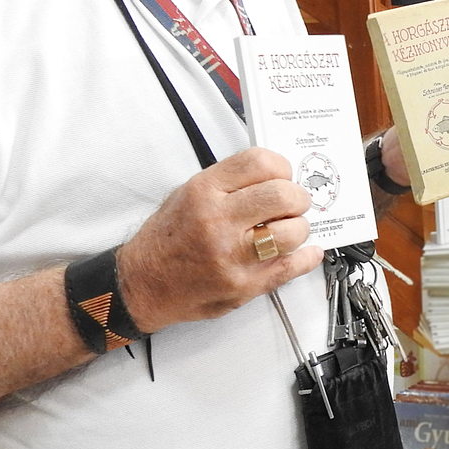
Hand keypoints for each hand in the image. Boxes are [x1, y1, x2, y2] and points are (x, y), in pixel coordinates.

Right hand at [116, 148, 322, 330]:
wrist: (143, 283)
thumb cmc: (167, 239)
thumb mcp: (188, 193)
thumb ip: (231, 182)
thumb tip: (276, 176)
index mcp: (205, 192)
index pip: (260, 163)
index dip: (281, 167)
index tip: (283, 176)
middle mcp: (218, 222)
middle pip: (283, 196)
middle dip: (297, 198)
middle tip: (293, 204)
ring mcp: (232, 257)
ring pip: (292, 232)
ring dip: (299, 228)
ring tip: (288, 229)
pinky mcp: (244, 286)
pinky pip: (290, 268)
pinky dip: (306, 257)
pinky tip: (305, 252)